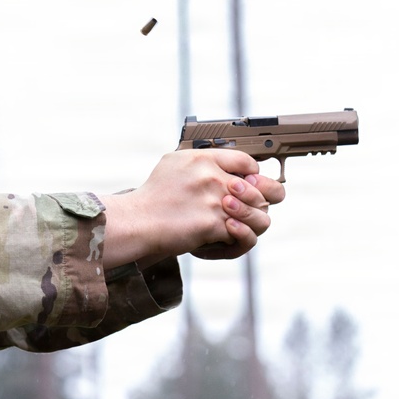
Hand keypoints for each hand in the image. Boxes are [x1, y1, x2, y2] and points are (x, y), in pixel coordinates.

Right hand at [99, 149, 285, 269]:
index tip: (248, 185)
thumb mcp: (174, 163)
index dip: (254, 176)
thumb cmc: (154, 195)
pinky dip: (236, 239)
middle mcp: (212, 177)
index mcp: (204, 158)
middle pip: (261, 189)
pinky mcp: (212, 224)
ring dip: (252, 222)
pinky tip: (225, 236)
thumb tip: (225, 165)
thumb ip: (202, 160)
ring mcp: (214, 201)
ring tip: (240, 224)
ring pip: (258, 214)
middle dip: (260, 202)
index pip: (249, 162)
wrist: (138, 220)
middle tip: (251, 208)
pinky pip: (242, 234)